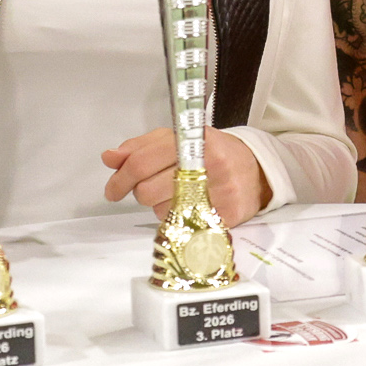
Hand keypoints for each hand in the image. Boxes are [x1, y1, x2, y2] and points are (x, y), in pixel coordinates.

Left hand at [102, 128, 269, 226]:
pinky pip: (181, 226)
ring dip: (160, 205)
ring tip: (177, 192)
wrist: (255, 170)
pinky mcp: (225, 217)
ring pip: (161, 211)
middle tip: (150, 187)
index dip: (120, 178)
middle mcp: (207, 165)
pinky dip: (177, 218)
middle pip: (147, 191)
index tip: (112, 190)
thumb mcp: (176, 139)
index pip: (142, 162)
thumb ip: (140, 147)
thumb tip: (110, 158)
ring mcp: (217, 193)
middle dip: (140, 192)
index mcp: (192, 140)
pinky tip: (188, 205)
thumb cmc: (211, 152)